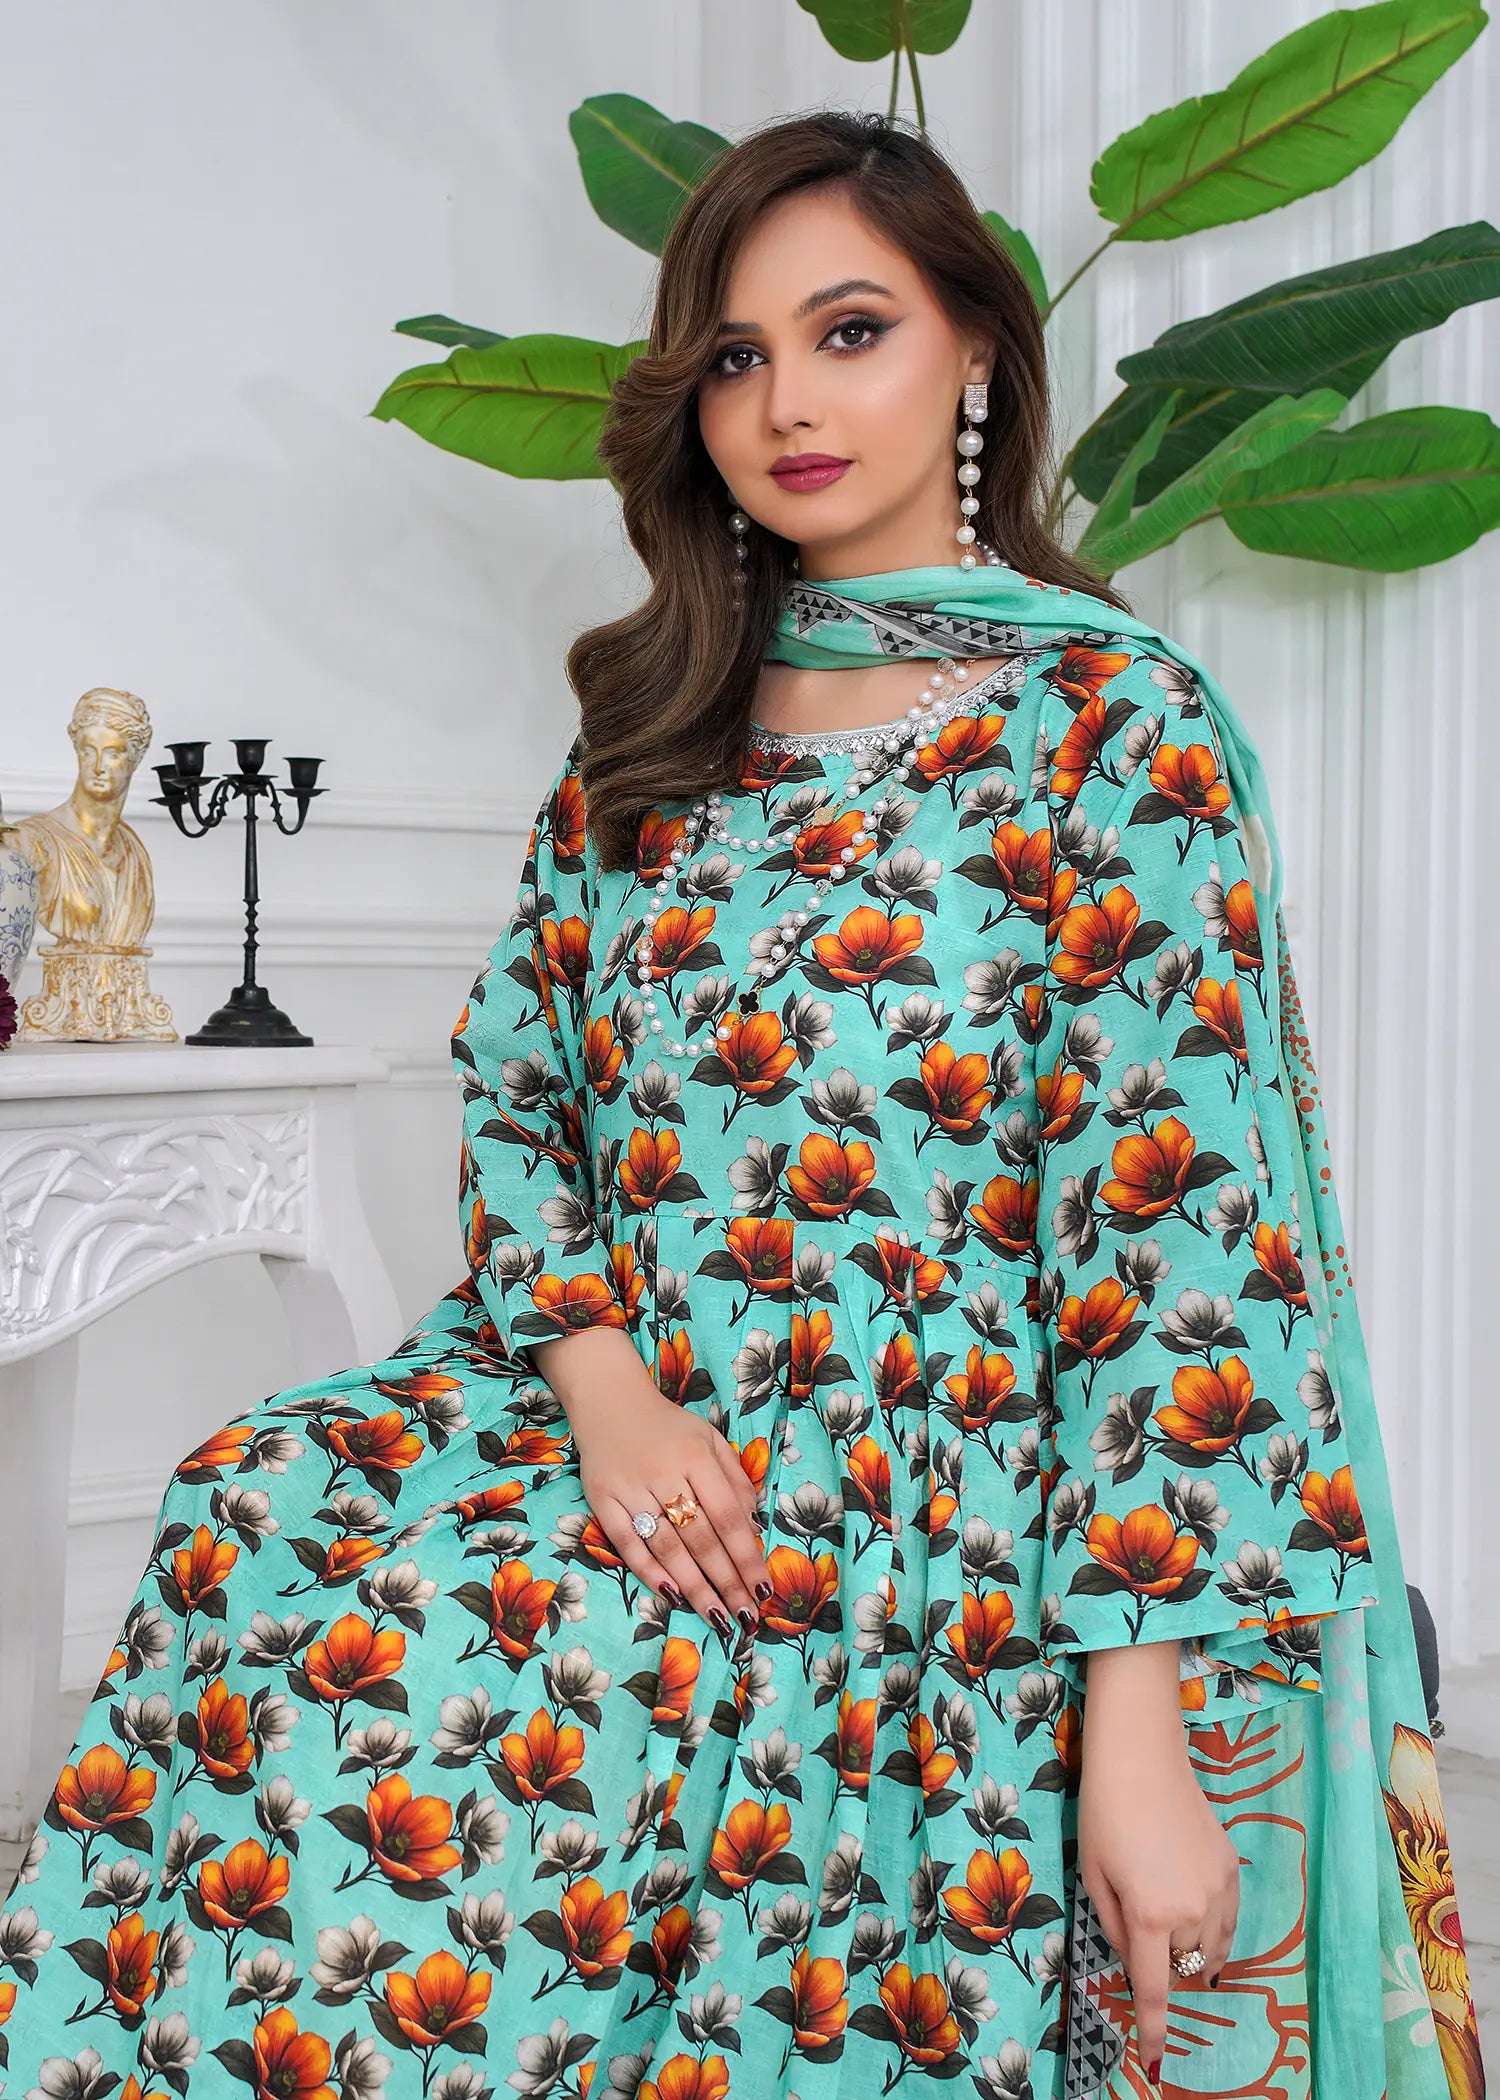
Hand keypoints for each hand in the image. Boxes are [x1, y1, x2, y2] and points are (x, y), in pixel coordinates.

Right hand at [532, 1328, 770, 1632]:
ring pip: (667, 1546)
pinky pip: (626, 1542)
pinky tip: (672, 1594)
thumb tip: (754, 1528)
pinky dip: (649, 1570)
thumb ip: (734, 1480)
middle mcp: (664, 1472)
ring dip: (694, 1585)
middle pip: (700, 1537)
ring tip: (715, 1615)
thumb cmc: (668, 1426)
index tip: (762, 1588)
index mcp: (696, 1456)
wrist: (608, 1400)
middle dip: (726, 1581)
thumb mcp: (710, 1439)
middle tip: (744, 1615)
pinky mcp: (601, 1499)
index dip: (746, 1556)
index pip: (727, 1516)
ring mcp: (629, 1488)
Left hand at [1078, 1641, 1238, 2086]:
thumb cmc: (1104, 1813)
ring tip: (1171, 1927)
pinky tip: (1199, 1917)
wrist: (1141, 1755)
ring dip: (1190, 1948)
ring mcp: (1219, 1889)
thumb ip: (1117, 1929)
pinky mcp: (1232, 1866)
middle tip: (1138, 1918)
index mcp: (1151, 1916)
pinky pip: (1228, 1918)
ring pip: (1209, 1946)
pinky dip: (1215, 1928)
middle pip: (1179, 1963)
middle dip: (1160, 1959)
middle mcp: (1192, 1910)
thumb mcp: (1095, 1877)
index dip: (1155, 2031)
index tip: (1156, 2063)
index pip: (1154, 1990)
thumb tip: (1137, 1960)